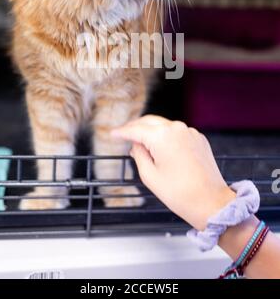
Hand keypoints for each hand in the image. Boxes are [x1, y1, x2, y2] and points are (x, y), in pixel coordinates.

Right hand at [112, 115, 234, 230]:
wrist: (210, 202)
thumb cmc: (181, 193)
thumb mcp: (149, 176)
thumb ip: (139, 155)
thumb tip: (136, 145)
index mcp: (162, 136)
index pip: (135, 130)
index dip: (122, 132)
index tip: (113, 134)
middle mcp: (177, 129)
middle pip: (149, 121)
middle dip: (135, 127)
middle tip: (124, 134)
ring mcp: (189, 132)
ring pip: (164, 125)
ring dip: (151, 131)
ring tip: (141, 144)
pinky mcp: (198, 138)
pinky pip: (177, 132)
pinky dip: (166, 136)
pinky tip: (161, 148)